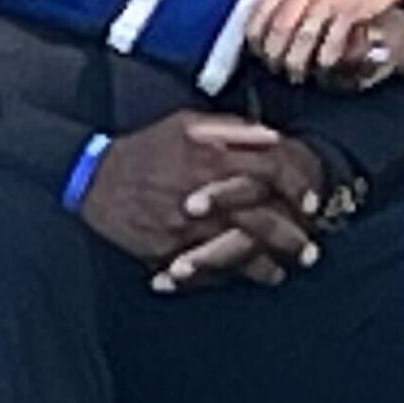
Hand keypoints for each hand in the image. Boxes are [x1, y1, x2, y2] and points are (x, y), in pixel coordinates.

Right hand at [154, 140, 332, 291]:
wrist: (93, 178)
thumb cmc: (145, 148)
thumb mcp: (188, 123)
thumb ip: (233, 129)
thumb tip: (273, 137)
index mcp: (213, 159)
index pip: (273, 174)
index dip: (298, 188)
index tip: (310, 203)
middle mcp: (205, 196)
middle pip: (264, 221)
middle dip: (292, 238)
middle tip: (310, 250)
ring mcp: (187, 229)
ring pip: (240, 253)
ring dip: (265, 266)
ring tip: (280, 272)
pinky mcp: (169, 252)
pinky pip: (207, 271)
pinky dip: (227, 277)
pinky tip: (242, 279)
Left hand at [247, 0, 403, 78]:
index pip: (262, 7)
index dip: (255, 33)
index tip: (254, 48)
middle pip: (280, 28)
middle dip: (273, 53)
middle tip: (274, 66)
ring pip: (303, 39)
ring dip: (296, 61)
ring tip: (296, 73)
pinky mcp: (351, 12)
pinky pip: (331, 42)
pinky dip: (325, 58)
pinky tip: (323, 64)